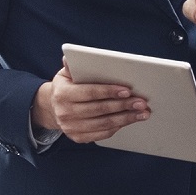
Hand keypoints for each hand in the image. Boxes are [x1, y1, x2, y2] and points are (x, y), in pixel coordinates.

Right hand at [32, 64, 149, 143]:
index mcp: (62, 94)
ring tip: (142, 113)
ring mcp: (71, 127)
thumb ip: (72, 66)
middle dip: (123, 105)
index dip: (109, 91)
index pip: (90, 92)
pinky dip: (118, 127)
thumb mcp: (65, 74)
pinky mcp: (77, 137)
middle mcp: (64, 112)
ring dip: (126, 118)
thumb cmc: (66, 87)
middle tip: (141, 102)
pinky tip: (129, 120)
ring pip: (104, 124)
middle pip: (100, 109)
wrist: (53, 108)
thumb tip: (69, 56)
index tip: (127, 90)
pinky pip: (102, 134)